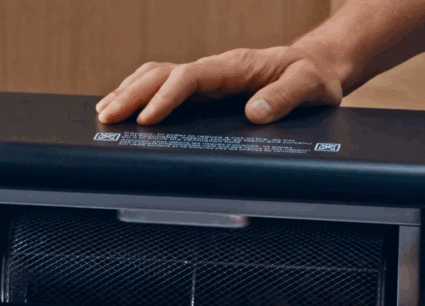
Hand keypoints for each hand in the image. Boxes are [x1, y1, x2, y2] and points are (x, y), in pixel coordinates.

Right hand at [95, 46, 346, 125]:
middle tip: (107, 118)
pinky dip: (141, 95)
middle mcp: (216, 69)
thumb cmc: (315, 77)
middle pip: (163, 74)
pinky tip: (127, 110)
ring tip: (104, 114)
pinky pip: (167, 86)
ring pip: (158, 77)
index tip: (147, 120)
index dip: (166, 97)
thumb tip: (254, 111)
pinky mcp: (208, 89)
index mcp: (235, 67)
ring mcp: (209, 78)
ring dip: (129, 92)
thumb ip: (285, 97)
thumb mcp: (311, 86)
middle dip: (132, 94)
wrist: (320, 67)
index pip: (190, 77)